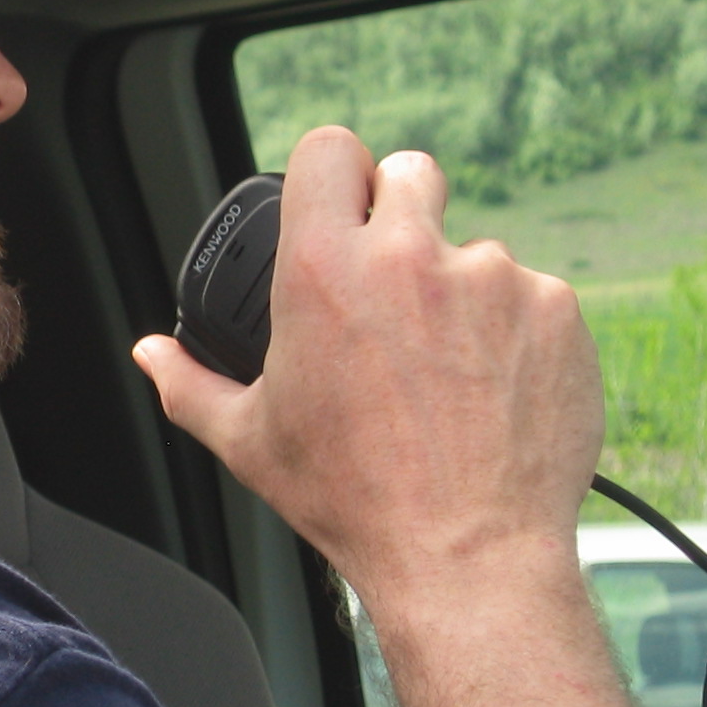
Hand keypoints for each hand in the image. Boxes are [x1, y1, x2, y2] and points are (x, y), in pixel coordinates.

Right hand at [134, 127, 602, 612]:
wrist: (468, 555)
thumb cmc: (353, 501)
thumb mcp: (250, 443)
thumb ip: (190, 384)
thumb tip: (150, 353)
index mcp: (323, 271)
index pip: (329, 150)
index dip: (333, 173)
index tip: (340, 207)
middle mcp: (409, 255)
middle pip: (410, 172)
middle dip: (401, 212)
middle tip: (396, 285)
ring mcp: (493, 276)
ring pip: (472, 249)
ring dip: (459, 289)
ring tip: (447, 374)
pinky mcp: (556, 308)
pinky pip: (531, 294)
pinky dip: (516, 331)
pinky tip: (496, 392)